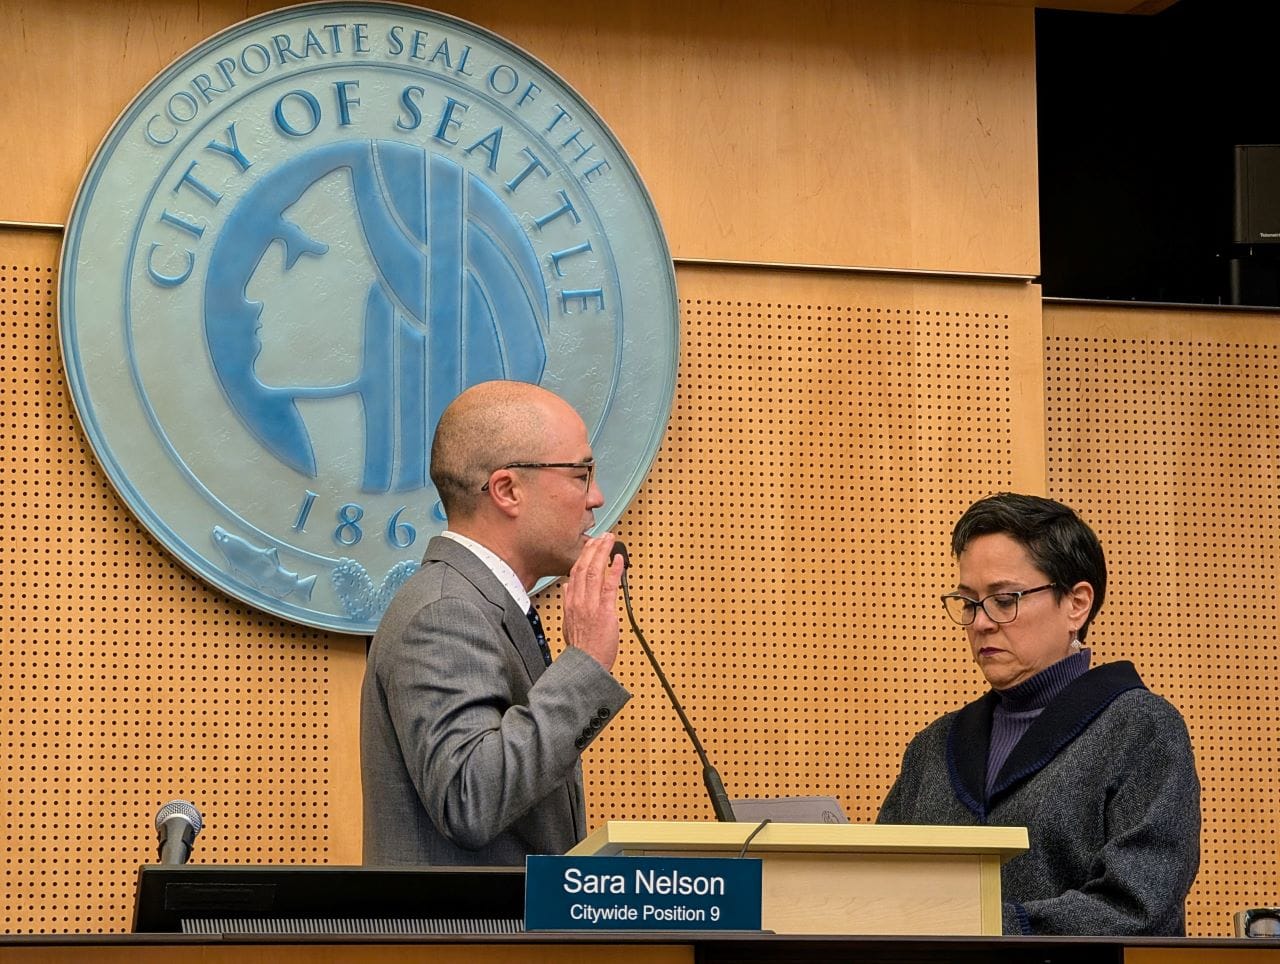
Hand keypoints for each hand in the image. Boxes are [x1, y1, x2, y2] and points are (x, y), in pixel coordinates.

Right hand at [561, 533, 623, 669]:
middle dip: (593, 548)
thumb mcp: (568, 623)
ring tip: (610, 540)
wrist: (586, 665)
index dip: (583, 555)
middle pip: (583, 567)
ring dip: (603, 553)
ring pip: (594, 572)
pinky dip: (613, 571)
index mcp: (571, 603)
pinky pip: (609, 586)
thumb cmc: (582, 648)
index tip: (590, 544)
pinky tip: (618, 560)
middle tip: (602, 536)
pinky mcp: (605, 612)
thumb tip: (568, 588)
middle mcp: (579, 601)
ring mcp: (591, 606)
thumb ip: (569, 603)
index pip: (575, 572)